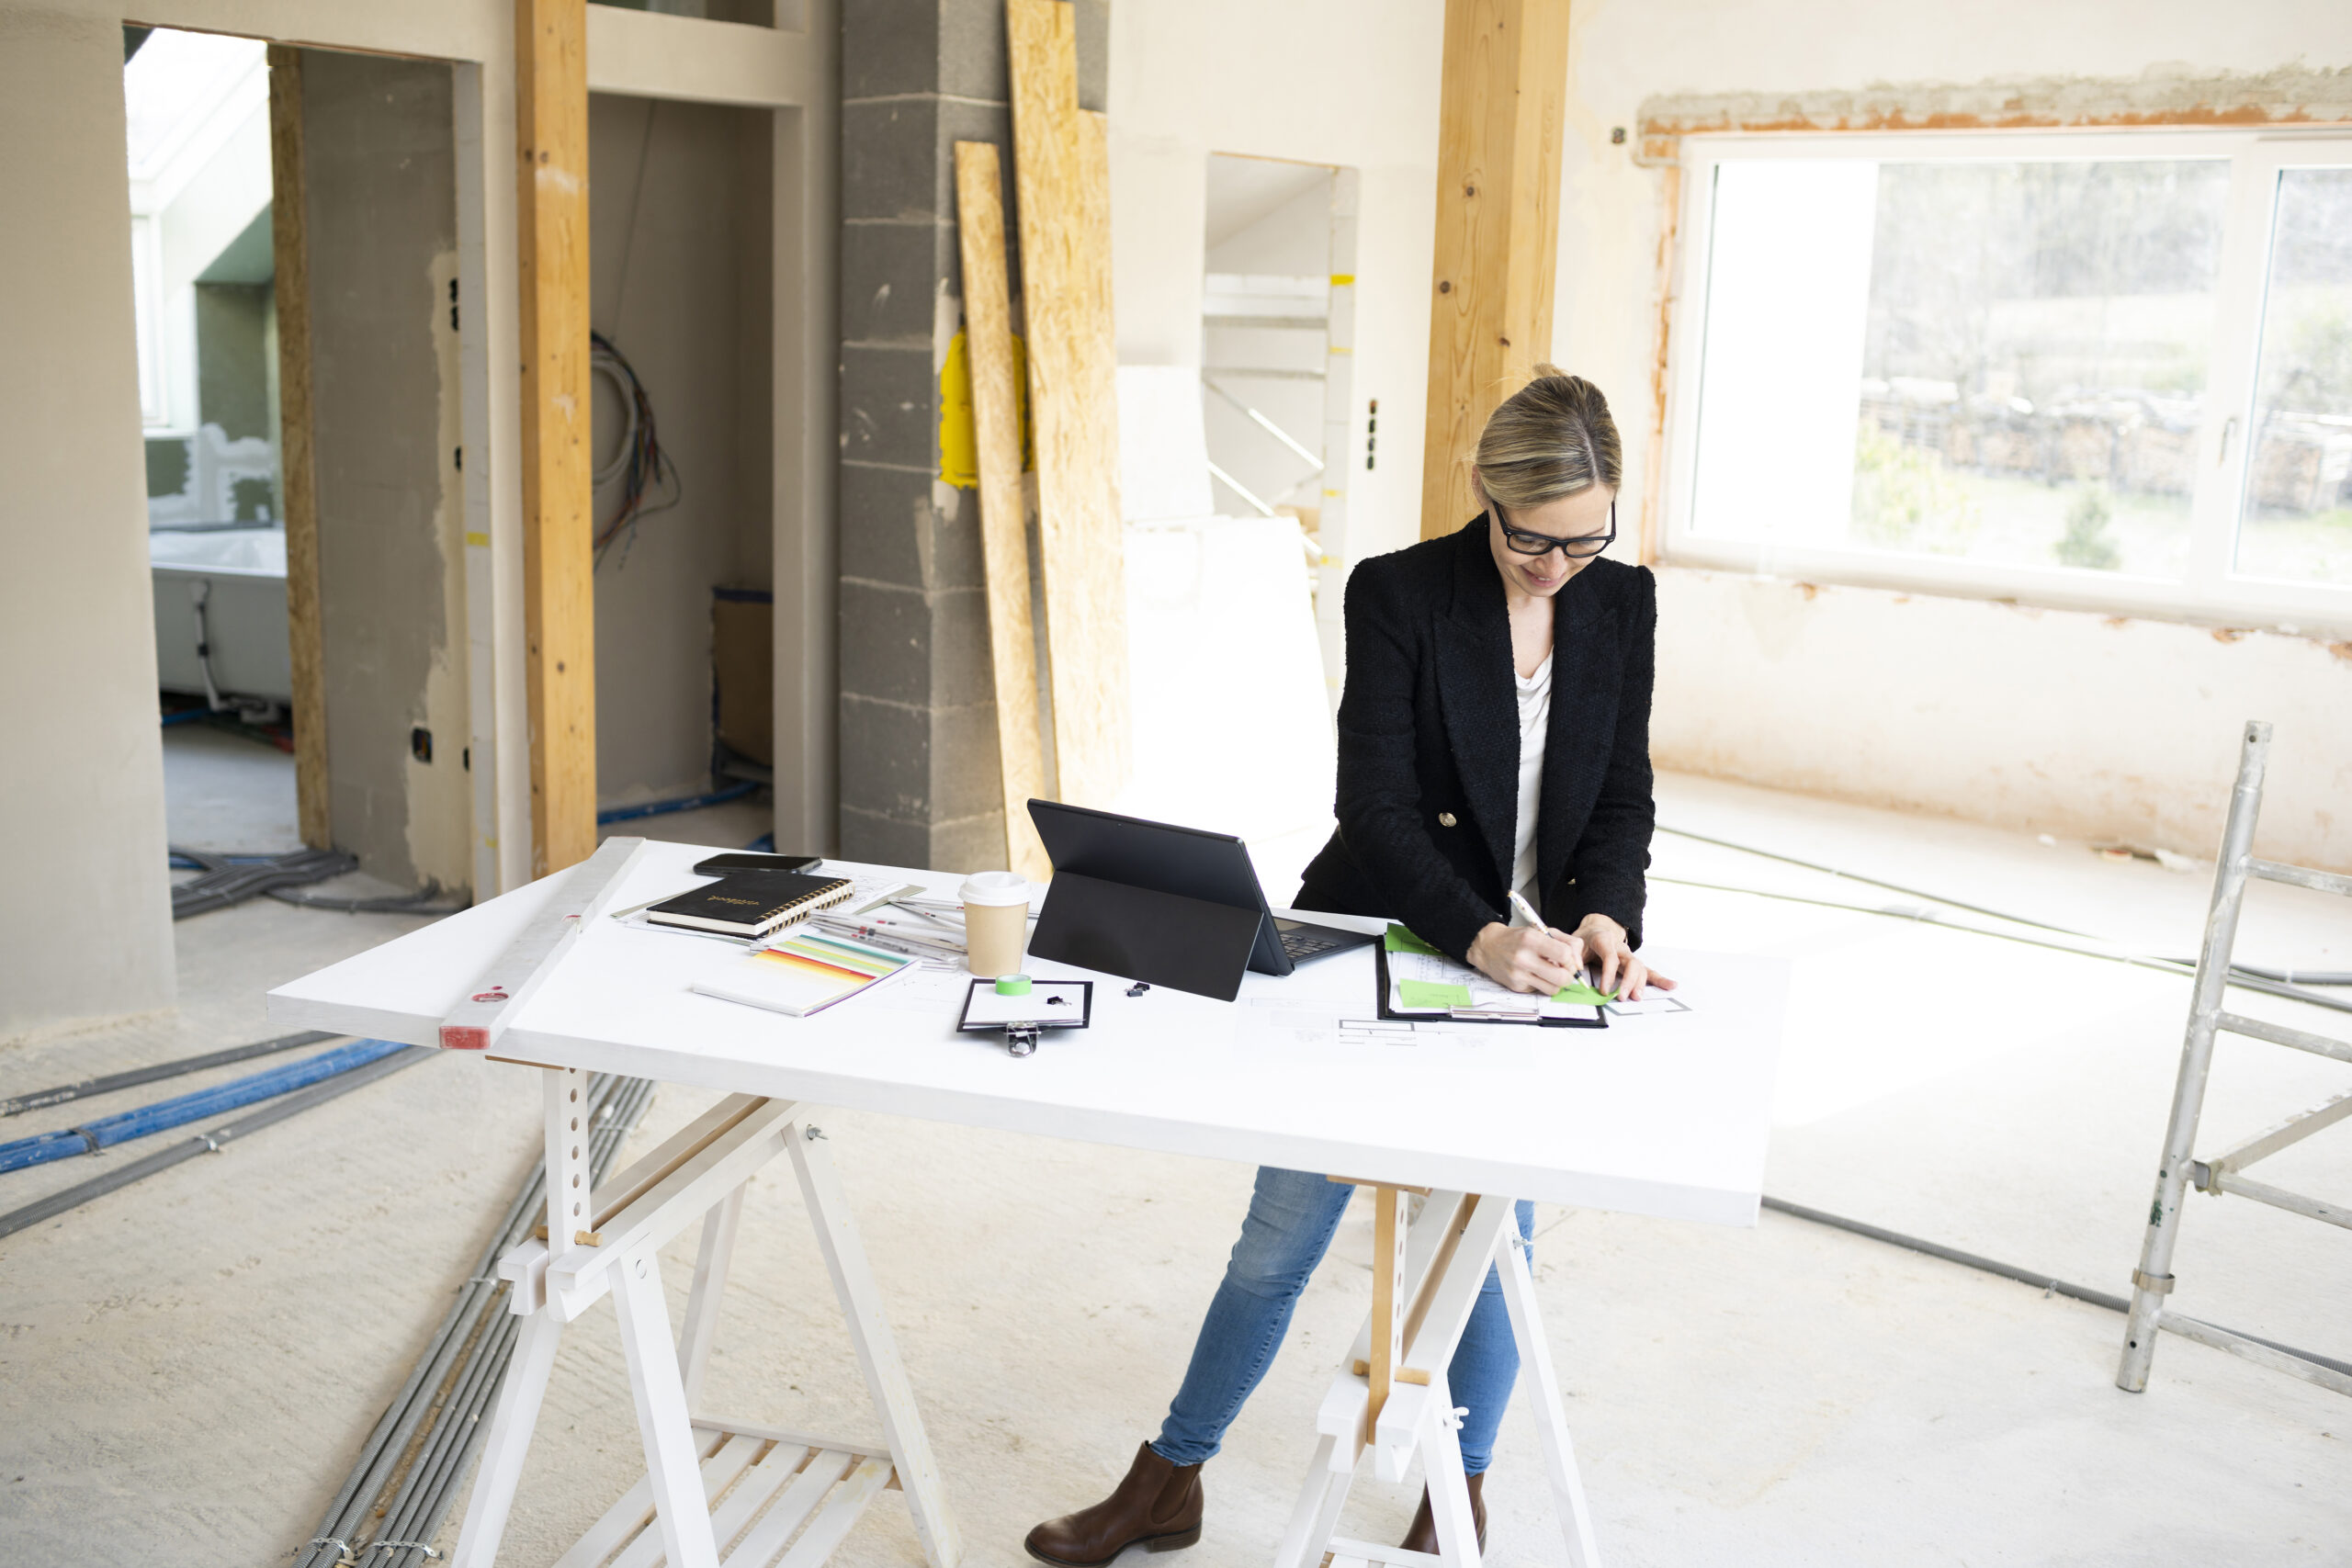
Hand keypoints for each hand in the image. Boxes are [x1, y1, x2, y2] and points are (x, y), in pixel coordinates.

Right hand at [1467, 921, 1584, 995]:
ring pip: (1553, 989)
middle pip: (1562, 977)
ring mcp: (1519, 974)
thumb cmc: (1518, 939)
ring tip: (1550, 974)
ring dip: (1557, 983)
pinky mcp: (1516, 986)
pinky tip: (1535, 975)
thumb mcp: (1543, 932)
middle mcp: (1524, 957)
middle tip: (1563, 970)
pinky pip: (1540, 991)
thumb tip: (1579, 964)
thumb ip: (1567, 942)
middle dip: (1568, 976)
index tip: (1568, 960)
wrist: (1488, 946)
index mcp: (1532, 939)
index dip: (1571, 960)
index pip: (1564, 954)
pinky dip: (1542, 985)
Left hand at [1573, 914, 1674, 998]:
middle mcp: (1621, 947)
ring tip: (1637, 997)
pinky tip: (1671, 985)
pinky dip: (1660, 979)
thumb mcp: (1574, 941)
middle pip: (1631, 963)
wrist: (1596, 929)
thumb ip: (1573, 953)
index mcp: (1605, 940)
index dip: (1608, 975)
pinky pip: (1648, 971)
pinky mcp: (1634, 963)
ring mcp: (1629, 956)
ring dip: (1640, 984)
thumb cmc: (1585, 939)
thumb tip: (1575, 968)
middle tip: (1622, 996)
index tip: (1604, 990)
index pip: (1611, 958)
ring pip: (1640, 968)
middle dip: (1628, 981)